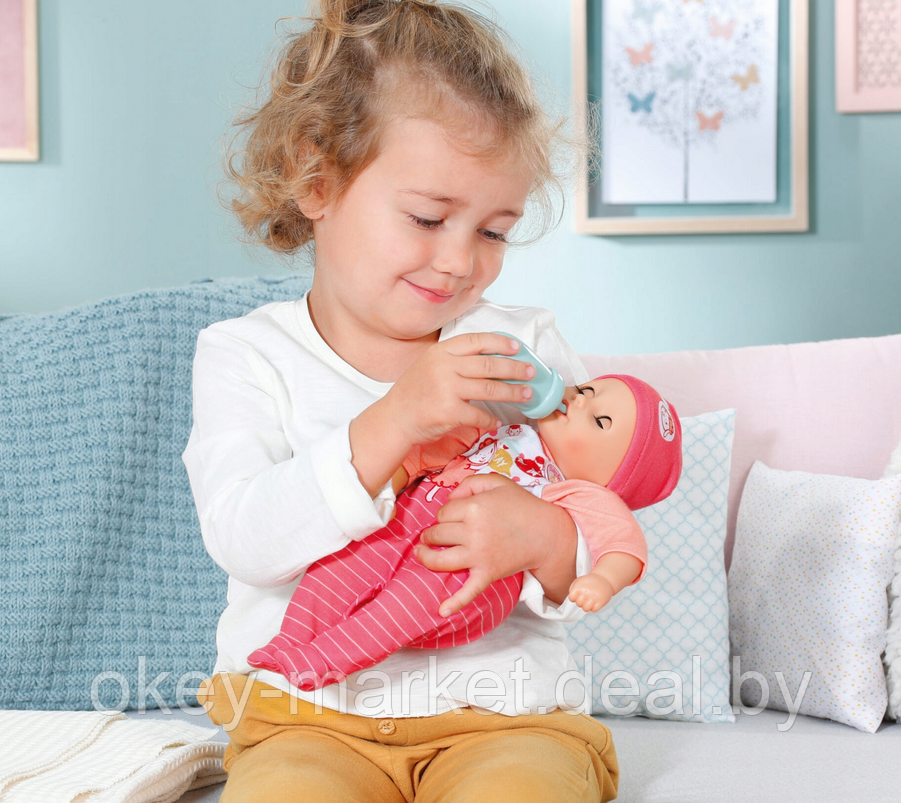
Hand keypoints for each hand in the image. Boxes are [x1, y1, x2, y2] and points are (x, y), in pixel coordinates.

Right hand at [384, 332, 535, 445]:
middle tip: (531, 372)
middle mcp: (444, 366)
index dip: (500, 343)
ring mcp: (446, 388)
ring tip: (526, 394)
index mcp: (441, 351)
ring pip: (490, 388)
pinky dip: (490, 419)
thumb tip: (491, 360)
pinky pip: (479, 414)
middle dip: (515, 368)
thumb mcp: (429, 365)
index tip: (517, 348)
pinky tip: (496, 421)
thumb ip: (454, 360)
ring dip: (512, 392)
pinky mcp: (449, 411)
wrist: (394, 419)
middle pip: (489, 364)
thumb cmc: (414, 393)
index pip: (476, 341)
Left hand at [416, 473, 575, 615]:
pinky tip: (441, 611)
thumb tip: (449, 497)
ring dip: (426, 557)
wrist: (547, 533)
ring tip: (422, 553)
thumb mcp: (497, 483)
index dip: (444, 514)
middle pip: (437, 534)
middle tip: (435, 534)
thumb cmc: (522, 506)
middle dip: (432, 534)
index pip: (442, 513)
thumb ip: (469, 483)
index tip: (452, 516)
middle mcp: (473, 531)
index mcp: (474, 507)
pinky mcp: (488, 574)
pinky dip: (455, 603)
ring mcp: (479, 555)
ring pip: (440, 560)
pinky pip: (468, 591)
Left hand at [568, 574, 613, 612]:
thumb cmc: (589, 581)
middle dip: (581, 601)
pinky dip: (594, 607)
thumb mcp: (578, 581)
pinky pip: (594, 610)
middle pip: (578, 604)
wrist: (604, 578)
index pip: (571, 598)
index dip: (574, 597)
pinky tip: (595, 602)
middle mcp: (585, 592)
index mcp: (579, 587)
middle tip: (586, 597)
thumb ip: (572, 589)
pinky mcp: (601, 601)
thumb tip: (572, 598)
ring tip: (589, 601)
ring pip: (585, 609)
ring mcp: (593, 597)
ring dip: (587, 606)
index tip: (579, 594)